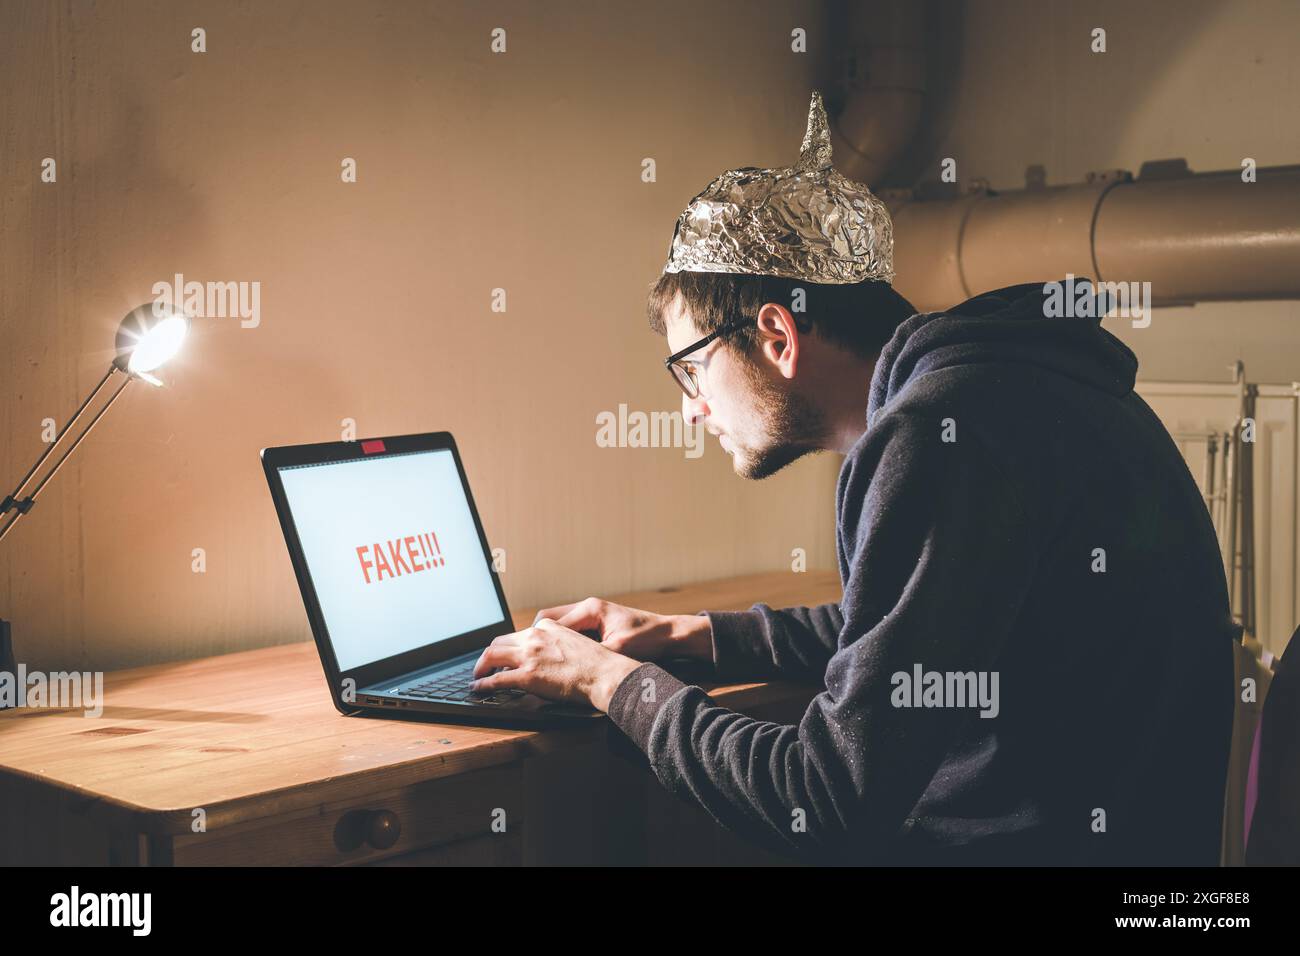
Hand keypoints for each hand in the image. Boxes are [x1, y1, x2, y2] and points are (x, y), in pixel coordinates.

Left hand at [470, 618, 641, 710]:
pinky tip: (479, 688)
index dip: (510, 646)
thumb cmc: (598, 664)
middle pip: (500, 641)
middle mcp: (535, 637)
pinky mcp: (527, 675)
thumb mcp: (576, 642)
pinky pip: (496, 680)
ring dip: (481, 666)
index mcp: (548, 628)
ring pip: (491, 655)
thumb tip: (548, 655)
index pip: (520, 633)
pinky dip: (483, 684)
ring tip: (478, 676)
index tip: (507, 654)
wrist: (605, 674)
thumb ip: (558, 643)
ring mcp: (530, 655)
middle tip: (486, 665)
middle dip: (490, 654)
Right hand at [531, 596, 713, 662]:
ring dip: (548, 640)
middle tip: (527, 657)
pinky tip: (560, 658)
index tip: (527, 655)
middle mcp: (588, 608)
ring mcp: (592, 615)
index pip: (551, 622)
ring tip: (540, 659)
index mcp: (590, 609)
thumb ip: (592, 655)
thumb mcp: (618, 649)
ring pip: (558, 624)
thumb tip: (568, 667)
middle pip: (548, 620)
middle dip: (536, 638)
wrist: (670, 635)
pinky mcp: (597, 624)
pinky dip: (562, 642)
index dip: (537, 640)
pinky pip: (570, 630)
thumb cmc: (648, 639)